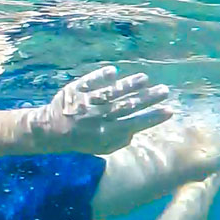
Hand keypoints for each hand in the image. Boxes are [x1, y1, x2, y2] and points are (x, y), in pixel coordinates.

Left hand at [35, 66, 171, 153]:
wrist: (51, 130)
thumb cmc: (80, 140)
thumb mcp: (100, 148)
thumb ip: (119, 142)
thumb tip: (135, 131)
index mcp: (106, 132)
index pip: (134, 123)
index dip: (152, 117)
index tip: (169, 110)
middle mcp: (98, 116)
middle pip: (127, 106)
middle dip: (148, 98)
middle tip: (165, 90)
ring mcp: (87, 102)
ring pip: (111, 92)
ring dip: (129, 85)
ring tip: (145, 79)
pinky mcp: (76, 91)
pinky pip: (89, 82)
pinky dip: (100, 76)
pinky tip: (114, 71)